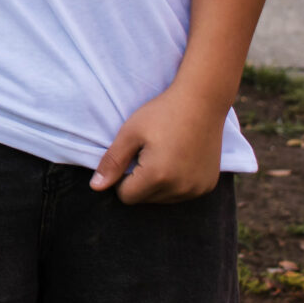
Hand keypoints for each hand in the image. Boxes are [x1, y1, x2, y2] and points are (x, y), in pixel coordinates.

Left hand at [91, 85, 226, 203]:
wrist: (202, 102)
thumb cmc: (162, 114)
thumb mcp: (130, 133)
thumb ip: (112, 162)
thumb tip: (95, 188)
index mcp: (158, 177)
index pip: (126, 196)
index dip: (121, 178)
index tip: (130, 156)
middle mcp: (180, 189)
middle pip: (145, 199)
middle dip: (139, 181)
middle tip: (147, 152)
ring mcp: (197, 189)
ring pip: (164, 199)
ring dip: (157, 184)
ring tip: (164, 155)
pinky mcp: (208, 186)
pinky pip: (182, 194)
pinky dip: (176, 183)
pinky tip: (179, 159)